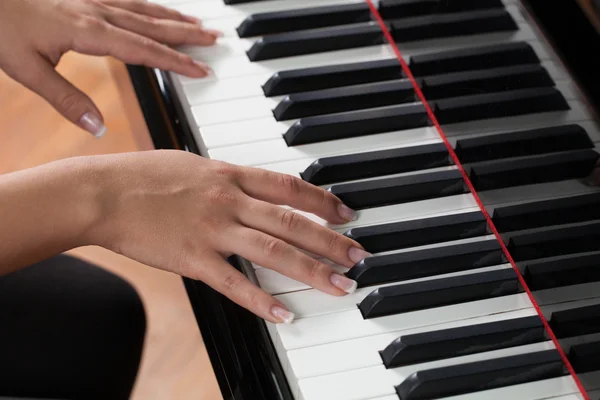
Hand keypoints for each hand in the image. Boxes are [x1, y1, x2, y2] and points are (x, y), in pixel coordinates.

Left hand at [0, 0, 217, 136]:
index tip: (202, 69)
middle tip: (215, 39)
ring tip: (198, 24)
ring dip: (173, 17)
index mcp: (88, 32)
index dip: (176, 61)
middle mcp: (96, 10)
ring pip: (143, 7)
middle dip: (186, 34)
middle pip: (152, 24)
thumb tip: (97, 127)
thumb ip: (64, 99)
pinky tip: (157, 9)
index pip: (144, 49)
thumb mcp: (26, 68)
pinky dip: (150, 5)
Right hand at [89, 151, 369, 323]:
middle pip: (292, 222)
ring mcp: (213, 231)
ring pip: (274, 252)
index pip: (289, 187)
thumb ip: (228, 176)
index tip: (345, 213)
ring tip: (341, 285)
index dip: (322, 200)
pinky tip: (284, 314)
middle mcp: (228, 201)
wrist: (103, 193)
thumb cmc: (144, 175)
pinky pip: (234, 283)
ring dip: (312, 270)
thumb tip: (253, 184)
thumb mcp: (194, 163)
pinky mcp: (194, 259)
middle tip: (359, 256)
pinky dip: (261, 300)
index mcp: (230, 174)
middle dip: (331, 240)